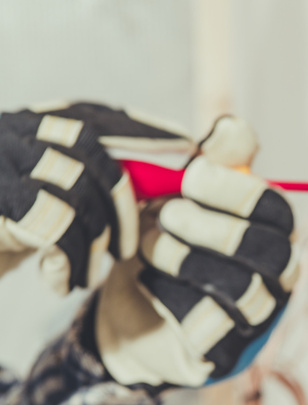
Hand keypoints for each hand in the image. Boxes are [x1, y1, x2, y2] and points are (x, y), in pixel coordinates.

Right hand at [0, 103, 191, 292]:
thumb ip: (83, 186)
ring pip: (77, 185)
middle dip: (126, 198)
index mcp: (28, 126)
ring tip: (93, 272)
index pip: (96, 115)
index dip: (145, 129)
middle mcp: (10, 132)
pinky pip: (52, 223)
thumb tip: (153, 189)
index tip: (187, 147)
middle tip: (130, 246)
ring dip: (97, 236)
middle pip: (93, 149)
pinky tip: (61, 283)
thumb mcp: (43, 205)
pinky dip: (69, 258)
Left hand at [96, 117, 298, 386]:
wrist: (134, 309)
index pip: (276, 210)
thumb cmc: (169, 243)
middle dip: (211, 227)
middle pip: (268, 252)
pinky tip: (146, 277)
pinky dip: (169, 295)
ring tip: (149, 243)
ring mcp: (256, 318)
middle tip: (167, 214)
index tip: (190, 177)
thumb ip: (214, 163)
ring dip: (186, 258)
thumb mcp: (185, 197)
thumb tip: (234, 131)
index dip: (235, 190)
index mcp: (274, 232)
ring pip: (241, 290)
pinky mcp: (225, 350)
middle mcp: (278, 277)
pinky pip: (208, 326)